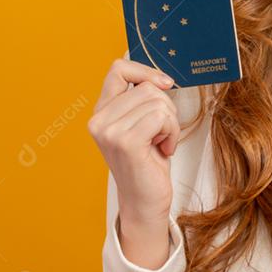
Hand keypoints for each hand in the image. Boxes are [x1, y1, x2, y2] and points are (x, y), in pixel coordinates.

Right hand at [88, 58, 180, 266]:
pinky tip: (164, 148)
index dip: (145, 71)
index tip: (164, 85)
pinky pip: (161, 117)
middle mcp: (99, 120)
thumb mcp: (141, 124)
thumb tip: (160, 79)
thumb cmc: (147, 164)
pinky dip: (171, 132)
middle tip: (162, 133)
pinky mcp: (126, 142)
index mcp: (101, 112)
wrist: (145, 202)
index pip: (118, 69)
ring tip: (161, 142)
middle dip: (166, 107)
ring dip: (171, 123)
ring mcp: (110, 131)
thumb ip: (141, 100)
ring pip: (157, 102)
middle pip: (147, 87)